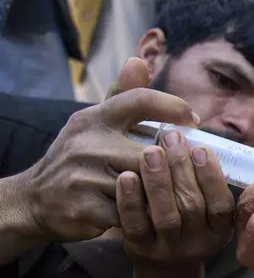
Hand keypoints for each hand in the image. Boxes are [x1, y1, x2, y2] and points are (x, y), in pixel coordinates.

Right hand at [23, 58, 198, 242]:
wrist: (35, 200)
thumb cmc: (79, 158)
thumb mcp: (95, 122)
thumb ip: (123, 95)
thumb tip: (140, 61)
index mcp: (94, 118)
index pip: (140, 100)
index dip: (173, 106)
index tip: (193, 120)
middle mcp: (87, 144)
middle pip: (152, 153)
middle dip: (172, 166)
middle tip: (188, 173)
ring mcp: (84, 177)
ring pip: (145, 186)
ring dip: (160, 194)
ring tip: (168, 196)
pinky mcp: (85, 208)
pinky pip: (133, 214)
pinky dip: (143, 216)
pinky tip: (146, 215)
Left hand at [115, 130, 233, 277]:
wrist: (167, 270)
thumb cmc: (189, 226)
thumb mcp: (208, 213)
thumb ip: (205, 183)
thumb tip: (195, 138)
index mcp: (220, 230)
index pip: (221, 204)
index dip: (211, 176)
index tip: (200, 148)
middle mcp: (198, 242)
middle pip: (192, 205)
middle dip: (181, 168)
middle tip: (171, 138)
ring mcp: (169, 249)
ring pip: (166, 215)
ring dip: (158, 181)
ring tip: (150, 151)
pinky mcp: (141, 250)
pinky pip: (135, 226)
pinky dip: (130, 201)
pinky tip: (126, 176)